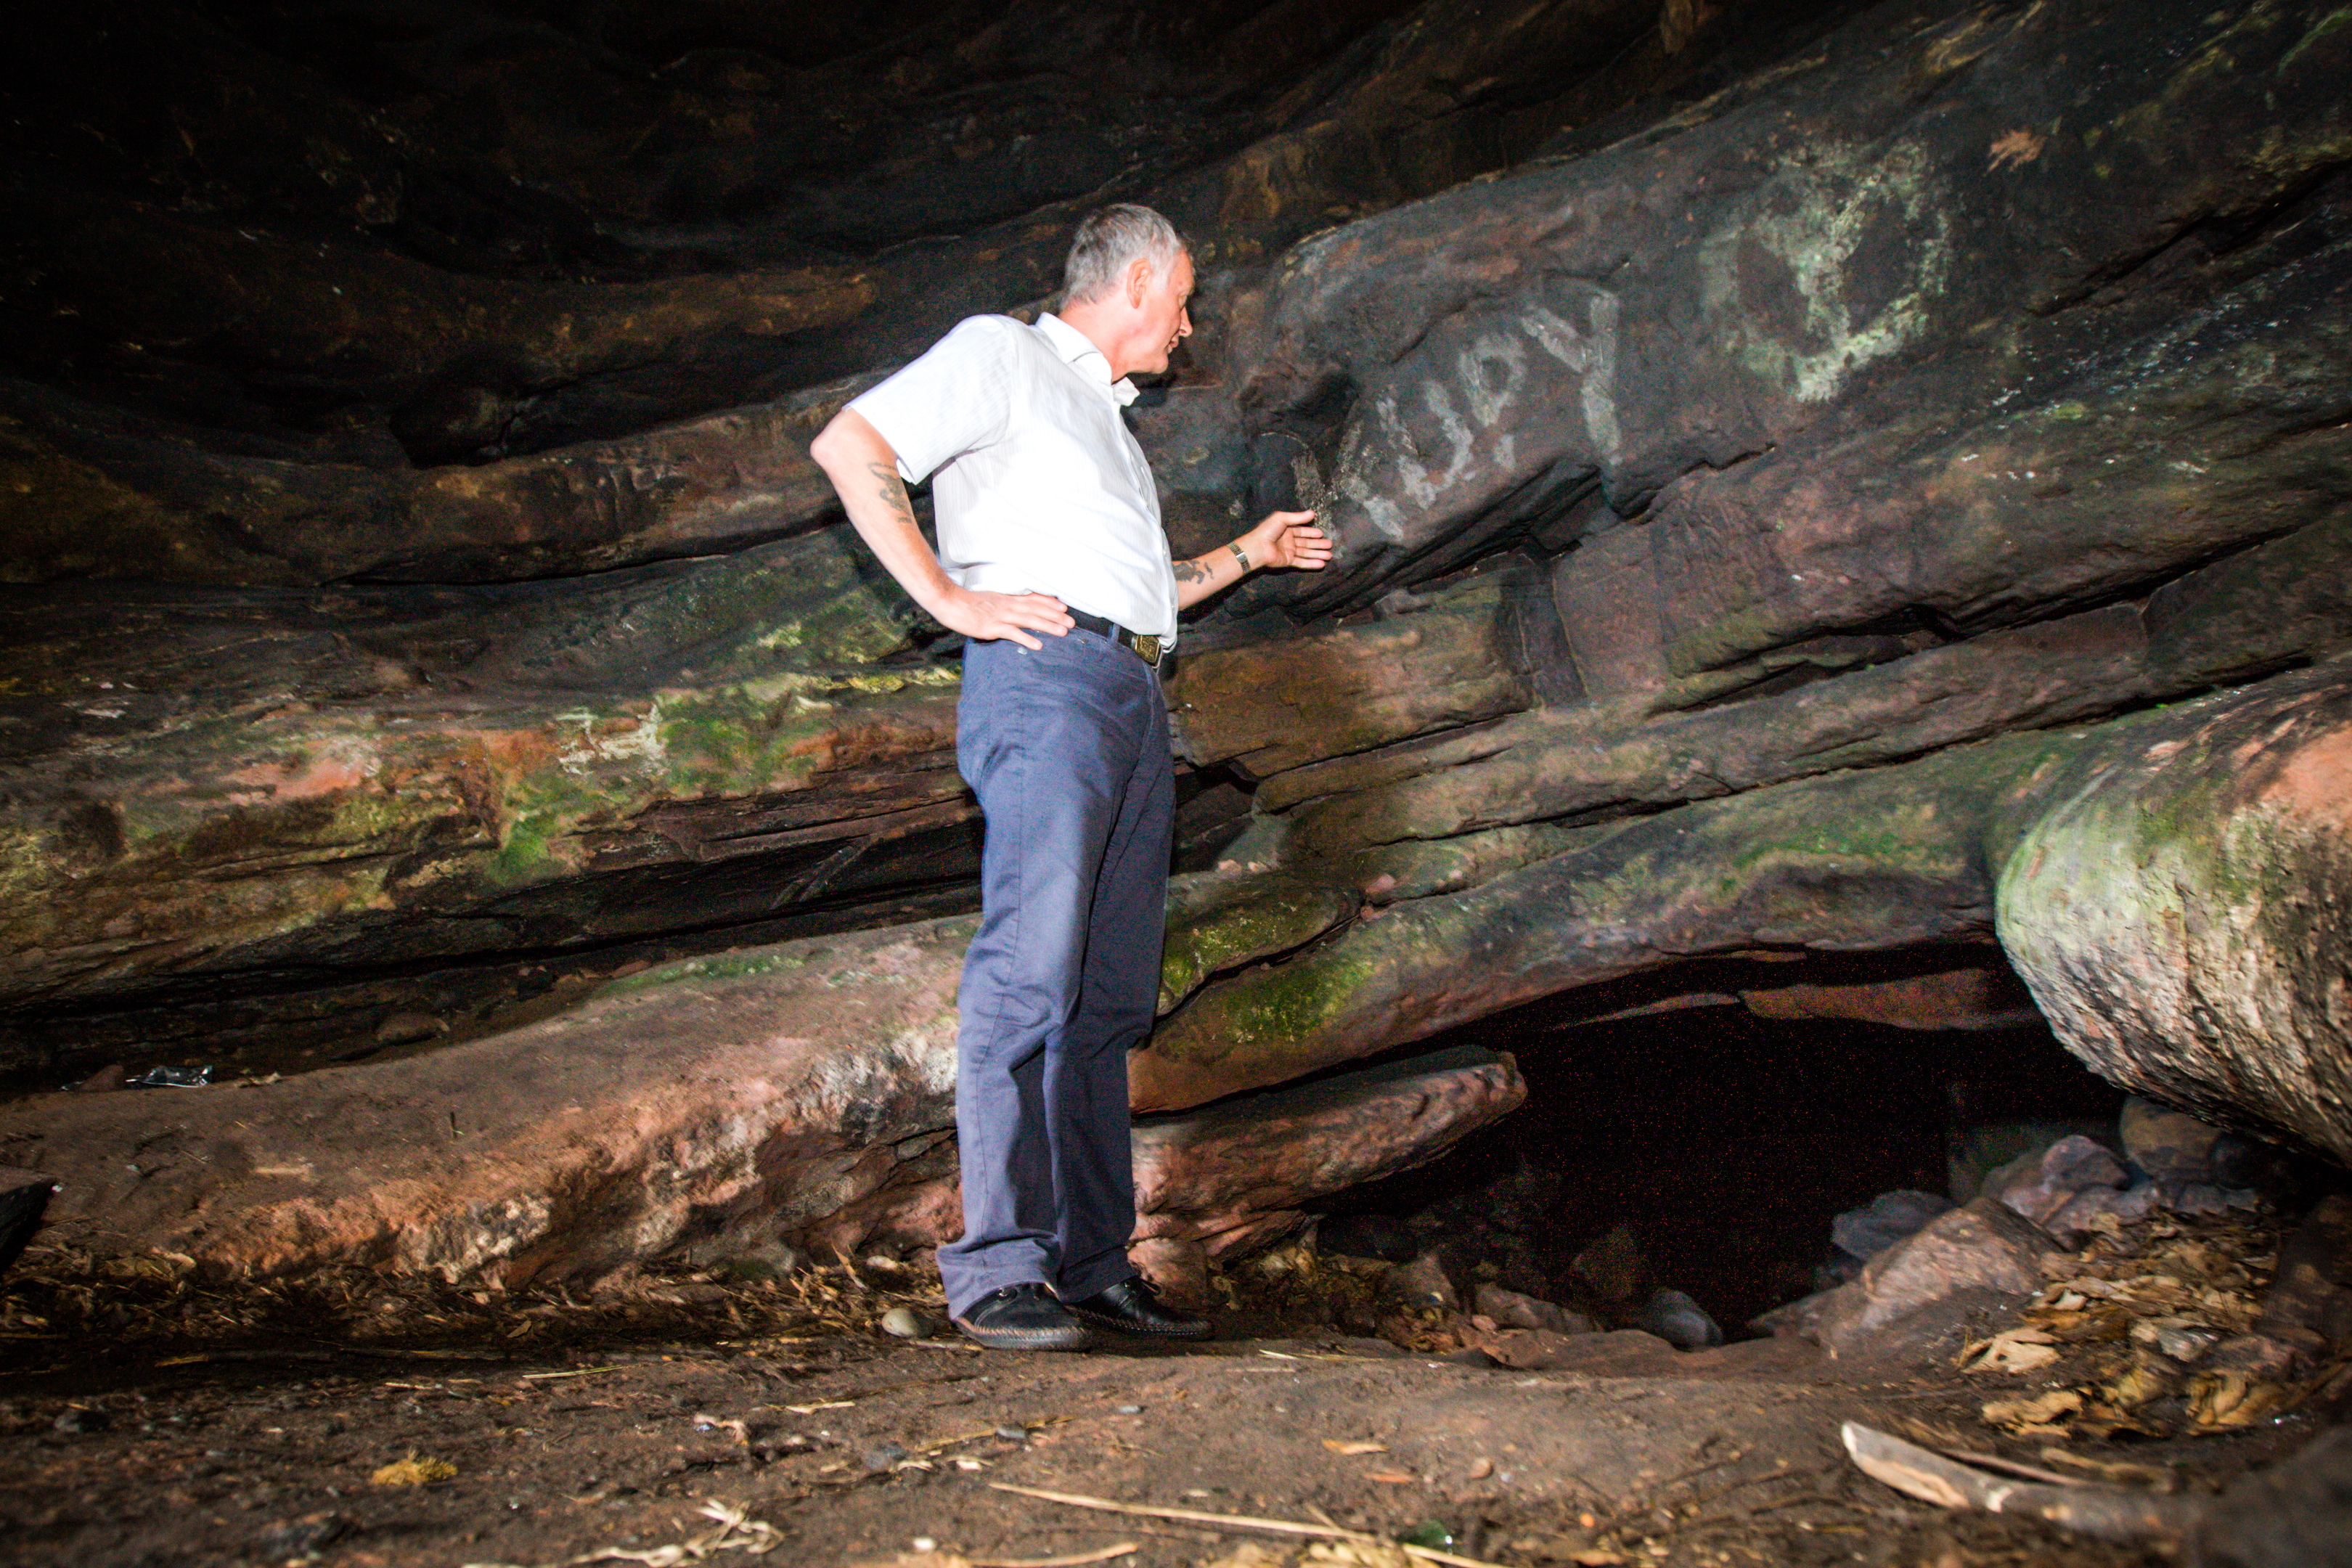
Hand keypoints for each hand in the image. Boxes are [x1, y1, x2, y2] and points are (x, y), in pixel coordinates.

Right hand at [931, 585, 1072, 650]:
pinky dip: (1026, 638)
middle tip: (1072, 622)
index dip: (1049, 602)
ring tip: (1063, 632)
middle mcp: (1007, 605)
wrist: (949, 601)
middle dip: (1055, 615)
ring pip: (1029, 620)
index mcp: (1006, 598)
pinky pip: (1013, 633)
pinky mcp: (992, 627)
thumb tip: (1013, 607)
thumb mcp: (988, 598)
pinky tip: (1038, 644)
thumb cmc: (966, 602)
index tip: (1064, 606)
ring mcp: (1000, 616)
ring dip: (1047, 625)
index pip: (1032, 598)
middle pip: (1036, 609)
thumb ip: (1002, 602)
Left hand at [1244, 510, 1332, 571]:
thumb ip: (1298, 517)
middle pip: (1307, 542)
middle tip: (1330, 545)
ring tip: (1329, 555)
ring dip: (1318, 554)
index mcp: (1287, 529)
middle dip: (1318, 544)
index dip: (1312, 532)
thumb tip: (1313, 513)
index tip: (1322, 534)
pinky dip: (1312, 563)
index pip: (1302, 531)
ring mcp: (1289, 551)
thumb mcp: (1282, 518)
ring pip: (1306, 553)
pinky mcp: (1288, 561)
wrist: (1258, 547)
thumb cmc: (1267, 530)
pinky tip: (1321, 563)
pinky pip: (1302, 562)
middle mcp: (1289, 540)